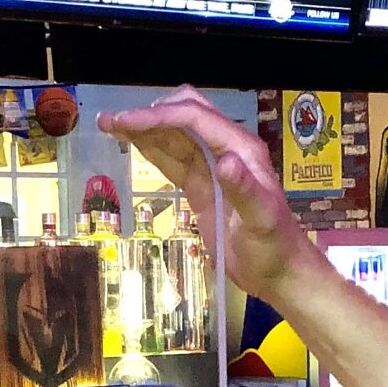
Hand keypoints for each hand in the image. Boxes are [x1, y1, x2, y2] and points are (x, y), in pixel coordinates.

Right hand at [96, 88, 321, 302]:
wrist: (279, 272)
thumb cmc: (274, 248)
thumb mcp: (261, 220)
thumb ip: (244, 189)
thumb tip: (225, 161)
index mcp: (241, 149)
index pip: (195, 118)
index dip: (160, 116)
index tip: (126, 121)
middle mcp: (226, 149)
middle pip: (184, 114)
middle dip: (148, 114)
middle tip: (113, 121)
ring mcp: (211, 167)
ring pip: (173, 135)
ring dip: (143, 127)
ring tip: (109, 124)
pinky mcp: (200, 186)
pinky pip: (172, 158)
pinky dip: (149, 148)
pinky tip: (128, 143)